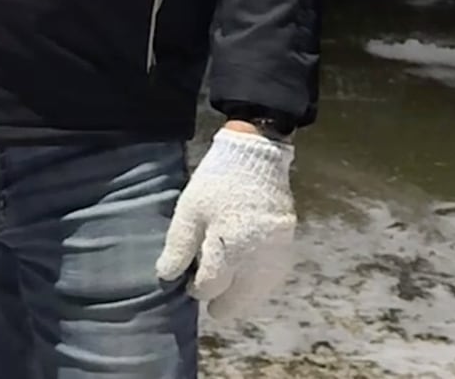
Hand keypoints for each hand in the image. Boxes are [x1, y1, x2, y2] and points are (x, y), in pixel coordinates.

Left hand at [156, 127, 296, 319]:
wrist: (256, 153)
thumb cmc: (217, 181)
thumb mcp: (190, 209)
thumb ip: (179, 246)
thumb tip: (167, 277)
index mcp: (228, 248)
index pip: (210, 286)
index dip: (196, 289)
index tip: (189, 283)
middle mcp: (255, 257)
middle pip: (238, 298)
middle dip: (221, 302)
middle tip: (210, 302)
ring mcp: (275, 251)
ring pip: (258, 291)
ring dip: (242, 296)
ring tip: (228, 293)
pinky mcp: (287, 242)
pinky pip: (273, 276)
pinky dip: (260, 283)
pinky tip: (248, 278)